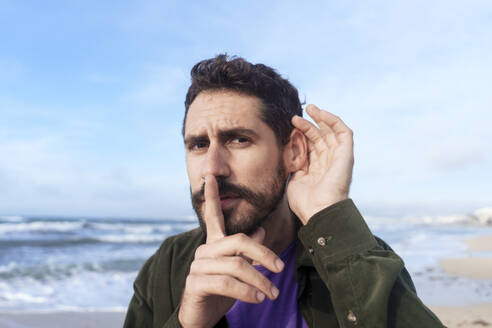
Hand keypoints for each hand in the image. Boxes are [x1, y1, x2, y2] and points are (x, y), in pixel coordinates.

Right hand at [178, 175, 283, 327]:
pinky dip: (247, 291)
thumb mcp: (238, 270)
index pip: (213, 215)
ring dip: (259, 280)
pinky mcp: (195, 283)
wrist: (201, 318)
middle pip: (238, 241)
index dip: (211, 195)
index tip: (210, 176)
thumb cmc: (220, 292)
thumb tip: (260, 230)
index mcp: (214, 244)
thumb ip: (247, 251)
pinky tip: (258, 298)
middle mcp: (204, 250)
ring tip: (272, 293)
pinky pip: (227, 283)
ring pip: (236, 265)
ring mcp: (198, 266)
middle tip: (280, 268)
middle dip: (263, 254)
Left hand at [287, 105, 353, 224]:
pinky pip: (344, 132)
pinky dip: (334, 121)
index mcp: (317, 169)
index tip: (289, 126)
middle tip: (295, 116)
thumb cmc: (305, 202)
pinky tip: (321, 114)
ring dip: (320, 119)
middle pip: (320, 138)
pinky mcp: (346, 155)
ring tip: (309, 108)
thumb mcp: (294, 178)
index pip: (311, 146)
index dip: (301, 134)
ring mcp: (338, 158)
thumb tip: (288, 149)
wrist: (318, 211)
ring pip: (331, 132)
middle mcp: (329, 162)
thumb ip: (294, 163)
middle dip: (309, 124)